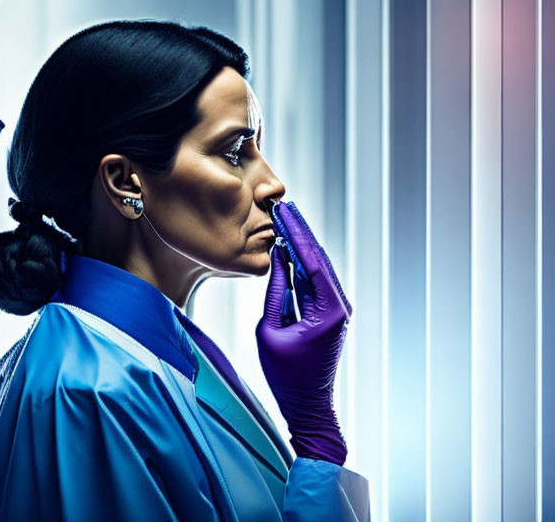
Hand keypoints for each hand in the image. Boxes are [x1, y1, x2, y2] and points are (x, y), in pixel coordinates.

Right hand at [255, 201, 351, 464]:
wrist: (307, 405)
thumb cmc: (286, 374)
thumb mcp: (270, 329)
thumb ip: (275, 290)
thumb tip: (278, 257)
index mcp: (329, 310)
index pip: (312, 261)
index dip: (296, 233)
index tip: (283, 211)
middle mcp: (340, 305)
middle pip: (319, 258)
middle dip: (300, 231)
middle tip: (283, 206)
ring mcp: (338, 309)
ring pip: (320, 266)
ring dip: (302, 243)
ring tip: (286, 219)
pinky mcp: (330, 313)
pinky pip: (317, 279)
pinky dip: (304, 260)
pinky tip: (291, 245)